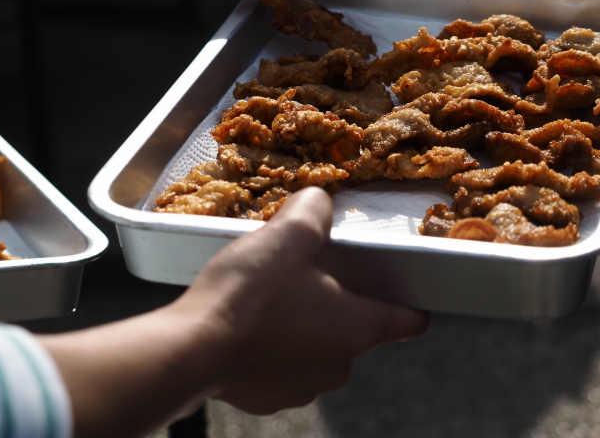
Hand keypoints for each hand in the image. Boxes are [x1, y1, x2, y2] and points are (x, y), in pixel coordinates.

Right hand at [40, 188, 426, 437]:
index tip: (404, 290)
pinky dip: (269, 347)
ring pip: (314, 347)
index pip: (408, 321)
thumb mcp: (287, 235)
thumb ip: (313, 211)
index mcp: (356, 328)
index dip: (410, 302)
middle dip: (335, 301)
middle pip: (354, 328)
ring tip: (268, 296)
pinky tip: (244, 323)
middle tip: (306, 273)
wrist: (189, 351)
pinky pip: (279, 366)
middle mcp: (337, 366)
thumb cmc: (247, 296)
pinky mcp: (265, 398)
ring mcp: (301, 387)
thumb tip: (319, 202)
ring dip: (300, 324)